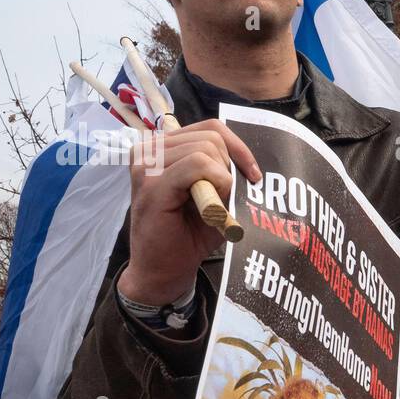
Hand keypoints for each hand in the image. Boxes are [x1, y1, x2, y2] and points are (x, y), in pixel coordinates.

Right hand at [119, 119, 261, 305]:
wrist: (164, 270)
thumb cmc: (189, 234)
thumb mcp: (214, 196)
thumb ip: (224, 171)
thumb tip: (249, 158)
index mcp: (164, 148)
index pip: (210, 128)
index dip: (238, 147)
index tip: (253, 175)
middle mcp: (149, 150)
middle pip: (211, 136)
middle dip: (230, 166)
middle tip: (228, 197)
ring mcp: (146, 164)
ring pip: (205, 149)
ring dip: (222, 178)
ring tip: (214, 206)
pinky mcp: (150, 183)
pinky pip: (196, 165)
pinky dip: (215, 182)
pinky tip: (213, 206)